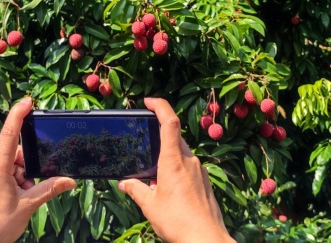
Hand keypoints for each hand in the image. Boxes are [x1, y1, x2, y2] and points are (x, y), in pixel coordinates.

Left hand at [0, 97, 75, 242]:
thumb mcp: (27, 206)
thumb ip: (48, 189)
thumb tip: (70, 180)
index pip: (10, 134)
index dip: (18, 115)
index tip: (27, 101)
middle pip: (15, 156)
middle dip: (28, 169)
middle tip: (29, 190)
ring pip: (9, 167)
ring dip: (20, 179)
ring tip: (19, 201)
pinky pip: (0, 175)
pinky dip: (12, 183)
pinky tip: (13, 201)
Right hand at [118, 98, 234, 242]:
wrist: (206, 240)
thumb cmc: (177, 221)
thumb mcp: (150, 205)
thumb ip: (136, 190)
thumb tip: (125, 183)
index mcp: (174, 160)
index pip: (169, 122)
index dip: (160, 106)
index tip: (149, 101)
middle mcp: (190, 161)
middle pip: (175, 137)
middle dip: (159, 137)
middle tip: (144, 143)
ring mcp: (200, 172)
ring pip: (182, 154)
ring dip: (167, 158)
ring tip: (152, 174)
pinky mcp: (205, 183)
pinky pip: (189, 169)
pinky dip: (176, 171)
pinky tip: (167, 188)